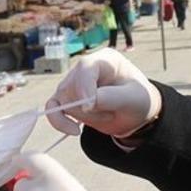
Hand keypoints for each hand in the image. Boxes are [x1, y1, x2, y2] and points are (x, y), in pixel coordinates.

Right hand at [45, 48, 161, 138]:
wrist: (136, 112)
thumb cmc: (138, 99)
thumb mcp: (134, 98)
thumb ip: (112, 98)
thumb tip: (88, 102)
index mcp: (104, 59)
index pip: (85, 67)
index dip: (84, 87)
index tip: (90, 107)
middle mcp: (85, 68)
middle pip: (72, 86)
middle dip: (89, 108)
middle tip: (112, 113)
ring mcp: (74, 83)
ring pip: (63, 100)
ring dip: (83, 116)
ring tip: (106, 114)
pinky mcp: (67, 99)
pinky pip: (52, 108)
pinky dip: (58, 121)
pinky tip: (73, 131)